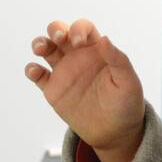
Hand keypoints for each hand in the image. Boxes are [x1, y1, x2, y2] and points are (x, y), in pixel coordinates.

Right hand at [25, 18, 145, 153]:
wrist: (115, 132)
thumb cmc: (126, 104)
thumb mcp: (128, 82)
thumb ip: (118, 60)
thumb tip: (104, 39)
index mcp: (97, 51)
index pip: (84, 29)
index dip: (78, 29)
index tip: (78, 42)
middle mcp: (78, 57)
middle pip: (60, 32)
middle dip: (55, 28)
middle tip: (58, 38)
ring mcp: (64, 72)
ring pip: (46, 49)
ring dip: (39, 43)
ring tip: (40, 48)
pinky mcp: (53, 90)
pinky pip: (38, 75)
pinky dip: (32, 69)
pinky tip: (35, 71)